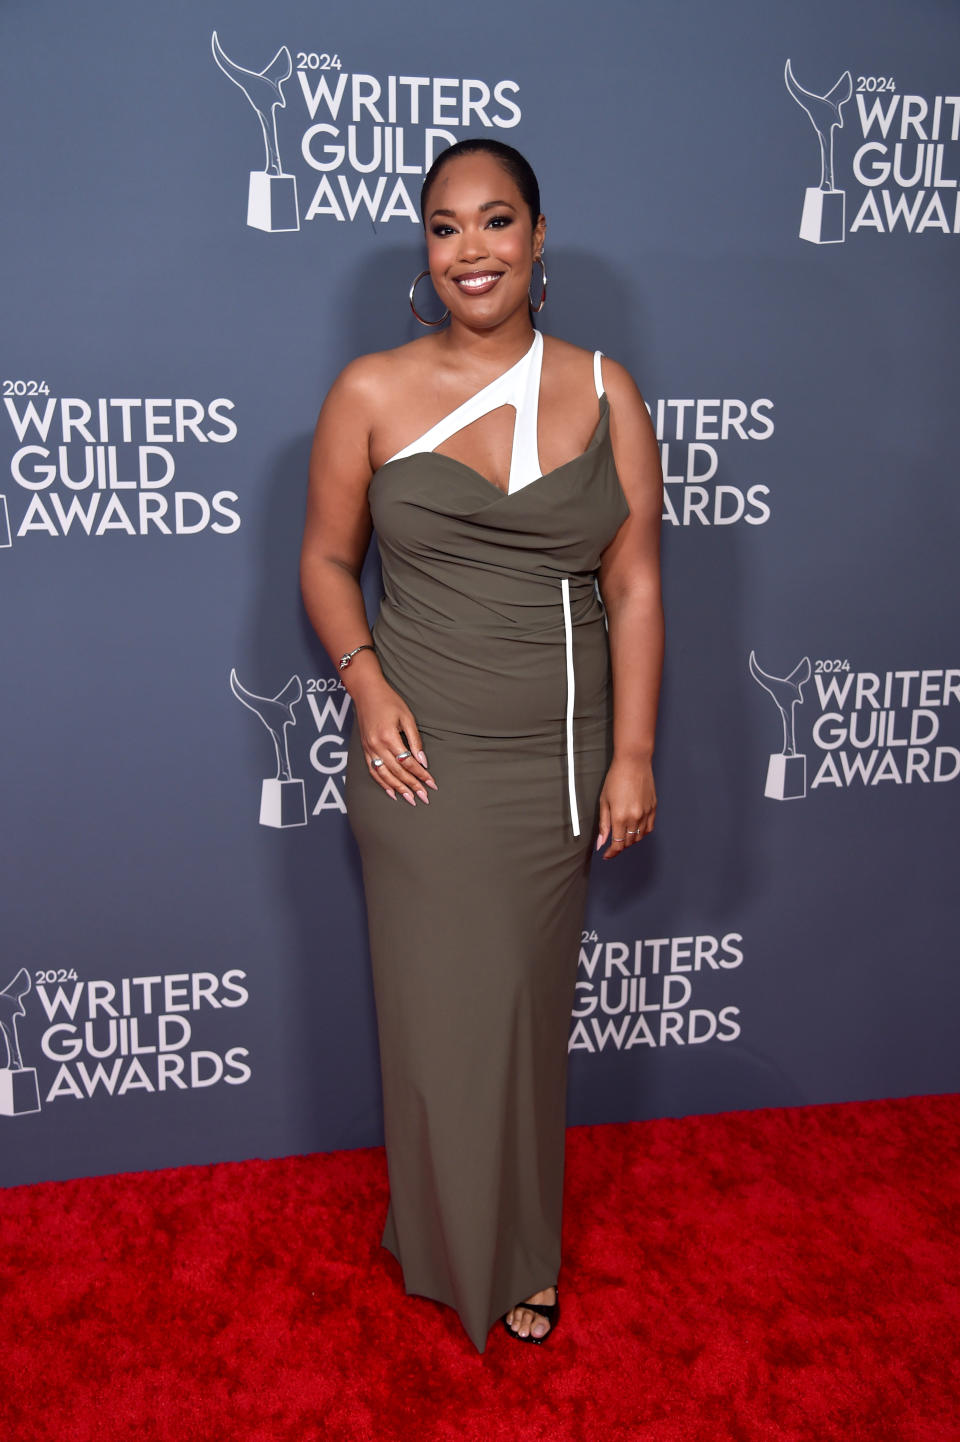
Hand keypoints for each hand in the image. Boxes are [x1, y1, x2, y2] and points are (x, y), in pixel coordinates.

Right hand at [354, 679, 437, 805]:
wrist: (366, 692)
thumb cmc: (389, 701)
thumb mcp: (407, 717)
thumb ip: (415, 740)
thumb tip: (423, 761)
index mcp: (389, 737)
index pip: (408, 762)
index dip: (420, 774)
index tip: (432, 783)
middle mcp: (377, 746)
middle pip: (397, 772)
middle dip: (412, 786)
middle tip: (424, 797)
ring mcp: (368, 749)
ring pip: (384, 775)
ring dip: (398, 789)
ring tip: (410, 799)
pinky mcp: (364, 750)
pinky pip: (372, 771)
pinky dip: (382, 783)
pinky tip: (391, 792)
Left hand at [595, 756, 655, 858]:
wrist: (634, 763)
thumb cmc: (616, 779)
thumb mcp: (604, 801)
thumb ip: (603, 824)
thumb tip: (601, 843)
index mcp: (620, 817)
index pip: (618, 844)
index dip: (611, 853)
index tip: (606, 855)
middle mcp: (635, 818)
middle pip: (629, 842)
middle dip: (620, 845)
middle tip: (612, 841)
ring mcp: (646, 813)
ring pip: (640, 837)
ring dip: (630, 839)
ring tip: (623, 833)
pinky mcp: (653, 808)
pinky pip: (649, 828)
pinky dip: (642, 832)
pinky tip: (635, 827)